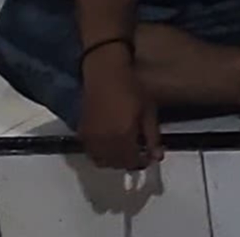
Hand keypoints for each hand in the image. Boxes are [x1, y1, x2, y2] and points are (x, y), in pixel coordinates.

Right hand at [77, 48, 159, 172]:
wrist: (105, 76)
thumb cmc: (131, 90)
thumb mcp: (148, 112)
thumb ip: (153, 137)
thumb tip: (158, 157)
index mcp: (122, 136)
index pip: (131, 161)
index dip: (141, 163)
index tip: (148, 159)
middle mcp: (104, 141)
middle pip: (116, 164)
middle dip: (128, 162)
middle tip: (139, 155)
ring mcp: (90, 138)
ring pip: (101, 161)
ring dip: (114, 161)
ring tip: (125, 150)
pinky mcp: (81, 133)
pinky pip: (91, 153)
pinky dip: (101, 154)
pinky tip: (111, 144)